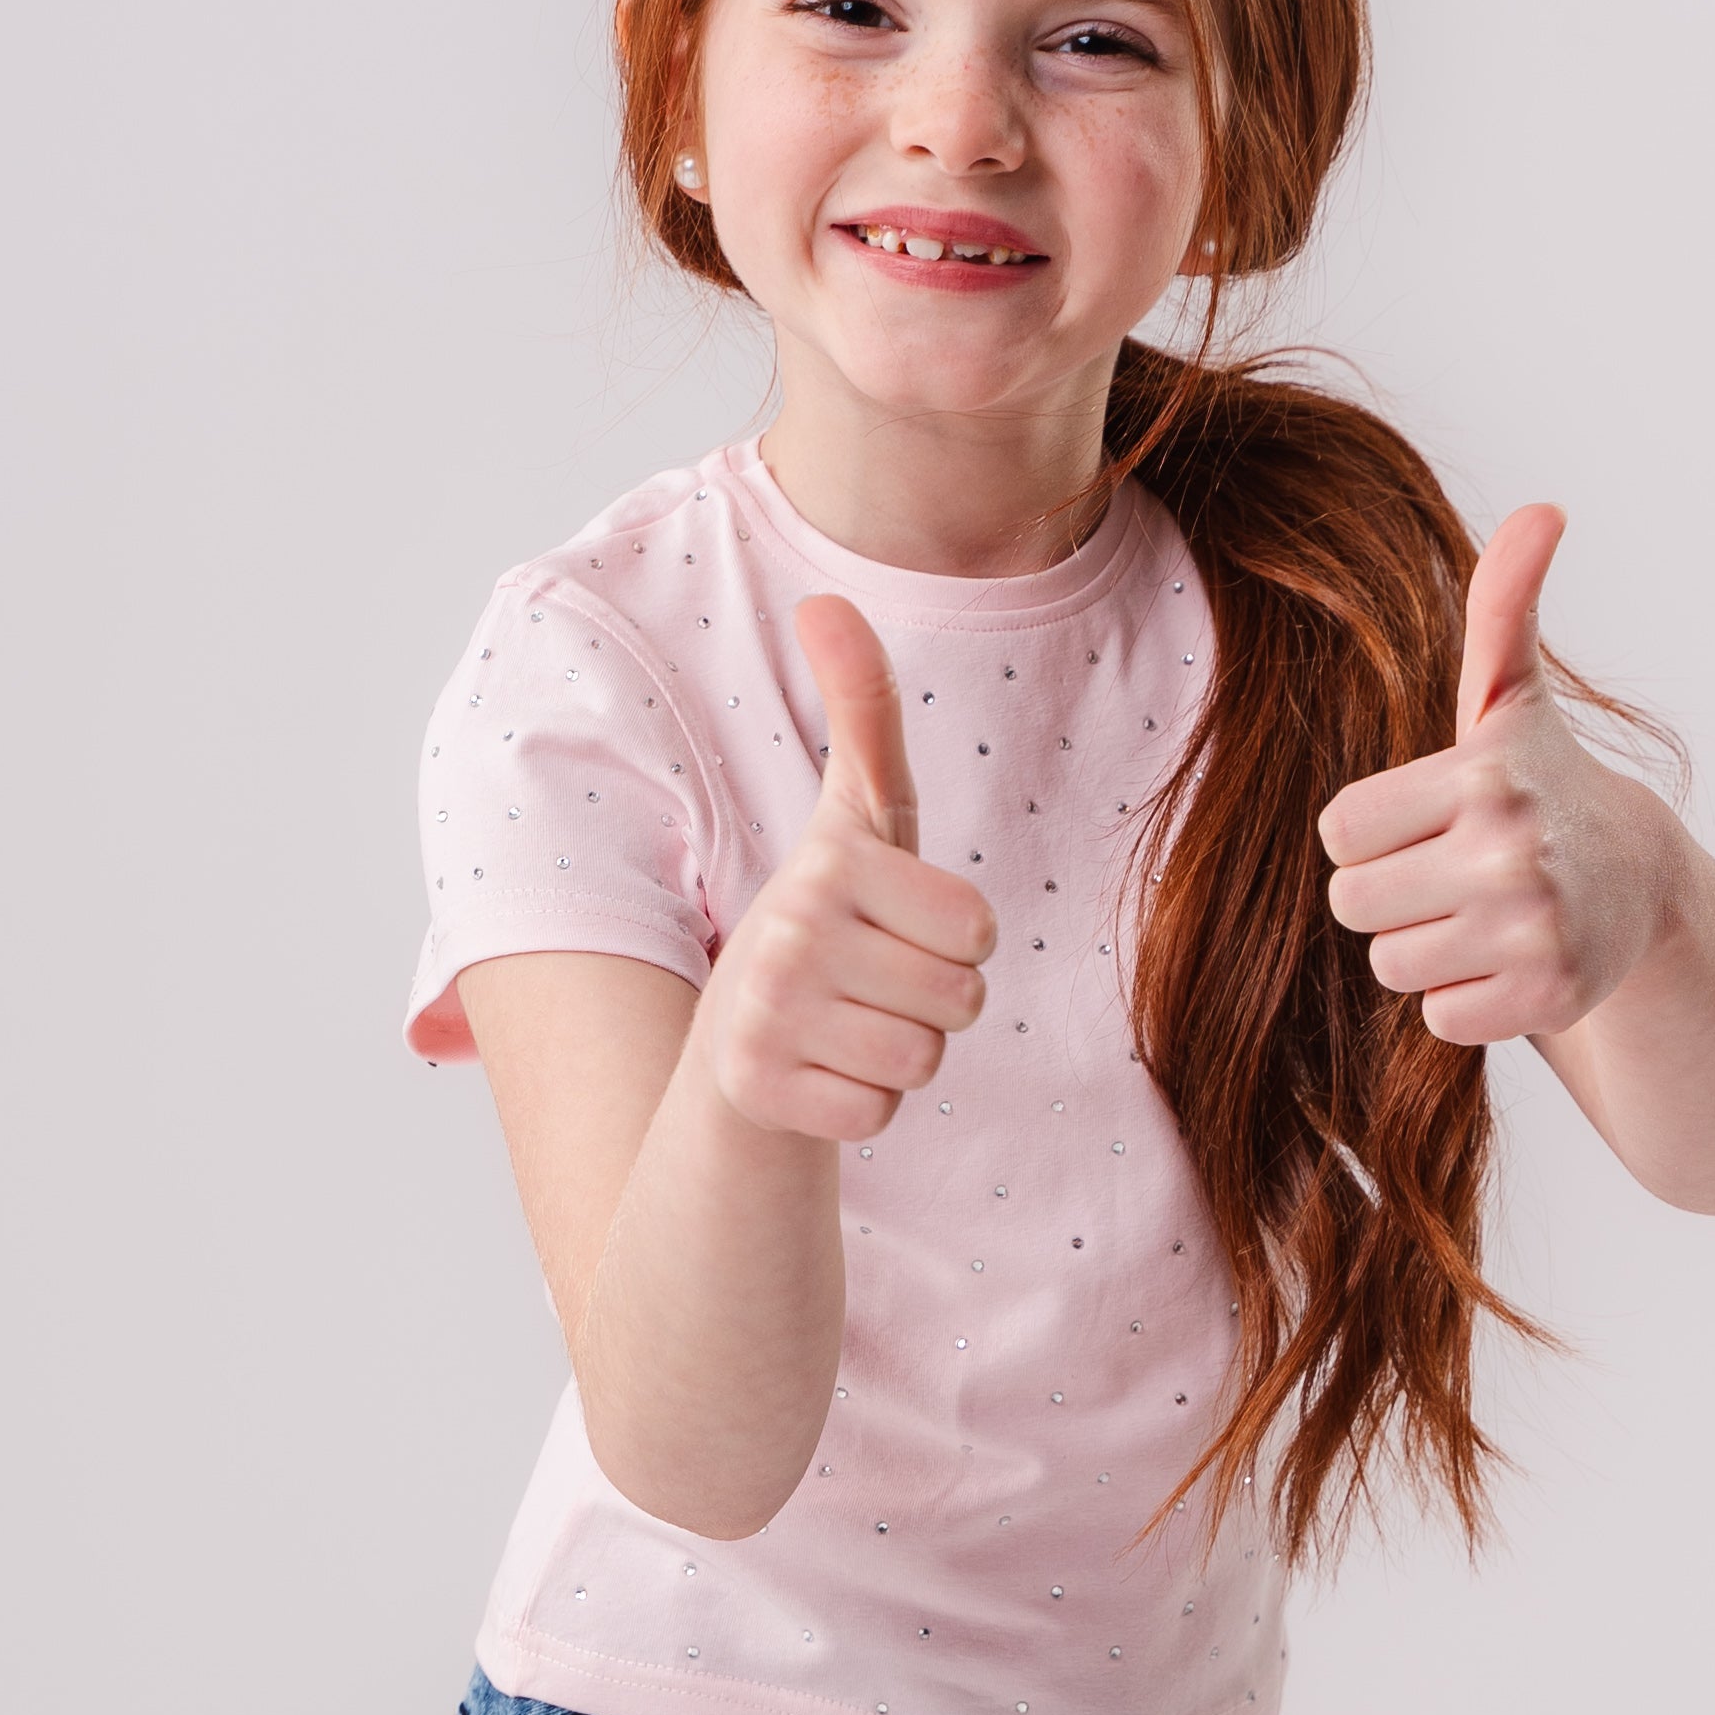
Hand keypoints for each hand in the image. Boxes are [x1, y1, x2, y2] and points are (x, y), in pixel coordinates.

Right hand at [692, 596, 998, 1141]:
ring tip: (849, 1023)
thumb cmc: (830, 914)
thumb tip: (826, 599)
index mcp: (830, 866)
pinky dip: (861, 1105)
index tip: (896, 925)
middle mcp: (789, 935)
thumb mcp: (858, 815)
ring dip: (902, 1053)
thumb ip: (863, 709)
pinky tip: (821, 1071)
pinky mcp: (760, 1092)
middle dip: (934, 1002)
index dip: (955, 939)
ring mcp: (769, 1017)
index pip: (977, 930)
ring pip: (923, 1061)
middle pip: (960, 1000)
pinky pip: (879, 1114)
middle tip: (873, 983)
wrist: (737, 1032)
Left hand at [1318, 504, 1690, 1053]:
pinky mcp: (1548, 996)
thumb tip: (1542, 508)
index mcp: (1483, 774)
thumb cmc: (1547, 784)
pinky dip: (1464, 999)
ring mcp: (1533, 929)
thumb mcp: (1514, 698)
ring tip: (1480, 914)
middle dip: (1392, 894)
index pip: (1339, 833)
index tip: (1429, 820)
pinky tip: (1506, 960)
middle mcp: (1510, 851)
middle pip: (1354, 904)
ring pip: (1391, 964)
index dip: (1372, 832)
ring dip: (1424, 948)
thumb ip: (1502, 606)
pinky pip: (1439, 1017)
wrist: (1643, 886)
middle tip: (1453, 873)